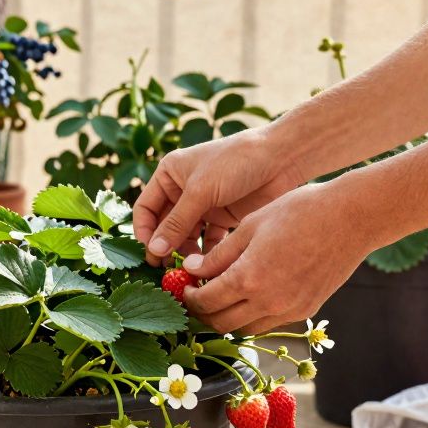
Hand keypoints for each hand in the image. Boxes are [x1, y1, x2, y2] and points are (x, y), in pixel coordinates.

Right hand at [133, 127, 301, 265]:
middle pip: (164, 226)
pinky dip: (207, 254)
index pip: (145, 209)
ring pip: (186, 236)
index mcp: (169, 174)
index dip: (145, 232)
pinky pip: (208, 241)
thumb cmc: (235, 162)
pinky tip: (210, 267)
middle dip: (165, 247)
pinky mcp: (223, 217)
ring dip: (186, 253)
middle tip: (167, 270)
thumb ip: (177, 222)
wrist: (282, 157)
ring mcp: (203, 205)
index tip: (151, 254)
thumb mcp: (201, 191)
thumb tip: (154, 250)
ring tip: (191, 270)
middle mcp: (183, 190)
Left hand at [180, 183, 371, 333]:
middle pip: (221, 324)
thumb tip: (192, 269)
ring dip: (227, 317)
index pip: (205, 302)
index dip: (188, 297)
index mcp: (249, 278)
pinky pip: (268, 323)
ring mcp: (289, 310)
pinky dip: (252, 315)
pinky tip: (249, 293)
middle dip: (203, 313)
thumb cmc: (299, 212)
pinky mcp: (306, 310)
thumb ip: (218, 254)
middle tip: (196, 295)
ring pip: (245, 329)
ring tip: (221, 294)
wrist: (351, 219)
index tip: (183, 286)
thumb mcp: (250, 226)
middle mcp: (268, 302)